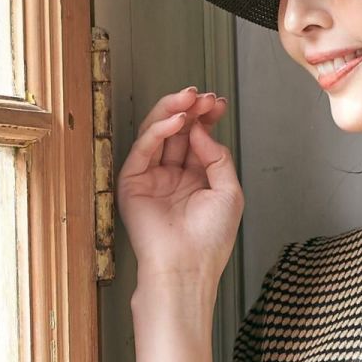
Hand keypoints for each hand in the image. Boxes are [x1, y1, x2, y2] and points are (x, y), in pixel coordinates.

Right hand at [116, 86, 241, 288]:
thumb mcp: (229, 192)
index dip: (206, 119)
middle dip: (190, 110)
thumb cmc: (210, 239)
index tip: (216, 103)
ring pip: (158, 135)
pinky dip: (158, 131)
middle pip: (178, 133)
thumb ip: (218, 158)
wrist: (188, 266)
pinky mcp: (132, 183)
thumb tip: (202, 129)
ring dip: (173, 112)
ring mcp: (152, 178)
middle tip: (202, 96)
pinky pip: (144, 149)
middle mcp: (173, 176)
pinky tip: (176, 121)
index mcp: (197, 179)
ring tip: (188, 99)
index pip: (198, 139)